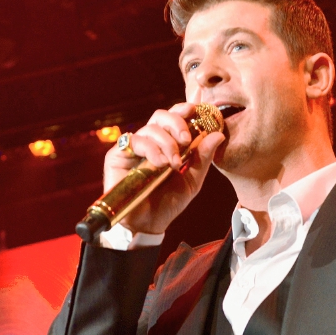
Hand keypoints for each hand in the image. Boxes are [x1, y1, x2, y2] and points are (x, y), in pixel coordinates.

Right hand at [103, 102, 224, 234]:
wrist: (149, 224)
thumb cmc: (168, 203)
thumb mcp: (191, 181)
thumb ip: (203, 158)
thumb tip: (218, 135)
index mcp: (166, 143)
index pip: (173, 117)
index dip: (184, 110)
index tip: (196, 111)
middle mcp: (149, 142)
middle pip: (161, 116)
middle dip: (176, 123)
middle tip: (186, 139)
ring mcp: (132, 148)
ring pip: (150, 128)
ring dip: (166, 143)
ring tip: (173, 163)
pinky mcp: (117, 155)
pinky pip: (135, 141)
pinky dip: (151, 150)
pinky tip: (160, 164)